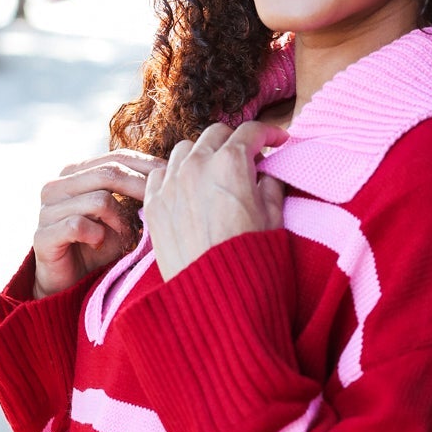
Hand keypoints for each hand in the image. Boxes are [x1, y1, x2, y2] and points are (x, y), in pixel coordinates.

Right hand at [32, 153, 159, 298]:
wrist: (69, 284)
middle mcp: (57, 185)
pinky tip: (100, 244)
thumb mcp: (122, 217)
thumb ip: (134, 195)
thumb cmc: (100, 247)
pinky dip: (98, 236)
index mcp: (75, 173)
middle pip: (109, 172)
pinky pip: (79, 225)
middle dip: (141, 188)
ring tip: (126, 237)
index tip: (174, 177)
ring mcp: (47, 210)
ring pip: (99, 200)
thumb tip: (171, 177)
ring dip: (121, 221)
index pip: (117, 157)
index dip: (148, 166)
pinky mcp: (42, 235)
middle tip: (160, 206)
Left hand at [145, 121, 288, 282]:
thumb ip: (271, 187)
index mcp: (231, 164)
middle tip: (249, 159)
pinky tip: (187, 187)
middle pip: (216, 134)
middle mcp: (197, 166)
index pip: (251, 132)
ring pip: (184, 149)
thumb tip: (267, 175)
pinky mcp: (154, 205)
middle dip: (235, 141)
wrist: (217, 299)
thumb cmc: (251, 262)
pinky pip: (160, 174)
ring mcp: (171, 184)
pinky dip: (175, 174)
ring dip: (202, 154)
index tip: (277, 141)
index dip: (269, 133)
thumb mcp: (274, 220)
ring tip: (215, 172)